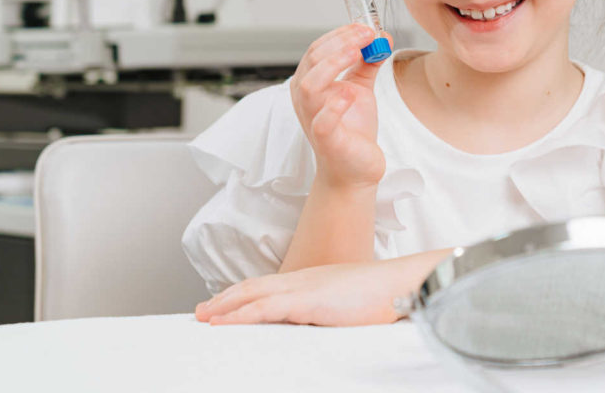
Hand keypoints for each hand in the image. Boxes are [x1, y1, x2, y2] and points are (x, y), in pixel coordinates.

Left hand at [195, 261, 402, 326]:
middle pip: (253, 286)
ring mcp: (303, 288)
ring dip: (224, 306)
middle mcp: (303, 279)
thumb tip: (322, 324)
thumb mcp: (351, 303)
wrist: (402, 283)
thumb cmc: (386, 295)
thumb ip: (332, 311)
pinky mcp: (306, 301)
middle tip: (201, 311)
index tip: (226, 303)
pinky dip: (239, 315)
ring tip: (202, 317)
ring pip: (252, 295)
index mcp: (313, 280)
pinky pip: (264, 309)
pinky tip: (223, 323)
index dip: (244, 293)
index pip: (269, 285)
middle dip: (225, 299)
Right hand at [290, 24, 392, 188]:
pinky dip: (335, 105)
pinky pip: (322, 121)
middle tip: (367, 33)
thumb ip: (368, 63)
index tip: (366, 26)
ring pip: (310, 85)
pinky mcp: (325, 140)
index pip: (318, 49)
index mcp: (310, 81)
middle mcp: (305, 98)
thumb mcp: (360, 88)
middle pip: (313, 60)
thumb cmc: (351, 128)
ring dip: (334, 63)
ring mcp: (312, 118)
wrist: (354, 168)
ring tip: (358, 52)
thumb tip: (382, 37)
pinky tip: (351, 93)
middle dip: (341, 42)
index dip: (341, 34)